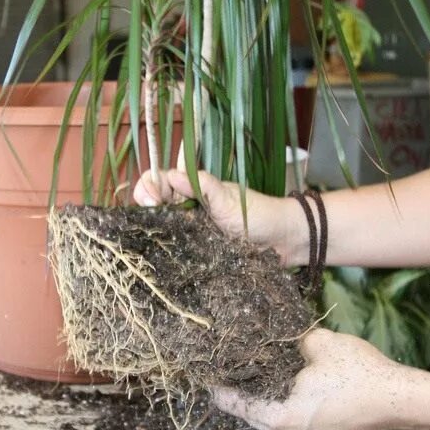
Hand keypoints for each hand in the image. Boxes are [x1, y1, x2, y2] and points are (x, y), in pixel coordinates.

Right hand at [132, 169, 300, 265]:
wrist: (283, 242)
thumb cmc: (259, 214)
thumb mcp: (228, 198)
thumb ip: (202, 186)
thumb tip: (173, 174)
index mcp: (193, 190)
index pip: (160, 182)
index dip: (149, 187)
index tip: (151, 199)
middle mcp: (188, 210)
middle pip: (155, 206)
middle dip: (146, 210)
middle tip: (151, 215)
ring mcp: (190, 233)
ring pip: (162, 230)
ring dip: (154, 232)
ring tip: (153, 236)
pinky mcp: (196, 255)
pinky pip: (176, 252)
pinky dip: (166, 252)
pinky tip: (162, 254)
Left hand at [211, 328, 422, 429]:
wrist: (400, 400)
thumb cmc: (359, 373)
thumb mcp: (319, 344)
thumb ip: (289, 341)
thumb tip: (274, 334)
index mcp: (278, 419)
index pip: (231, 401)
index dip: (218, 378)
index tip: (206, 360)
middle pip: (246, 409)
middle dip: (239, 382)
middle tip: (229, 354)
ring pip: (265, 413)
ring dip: (260, 390)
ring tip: (251, 360)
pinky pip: (283, 415)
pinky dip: (278, 397)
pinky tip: (278, 374)